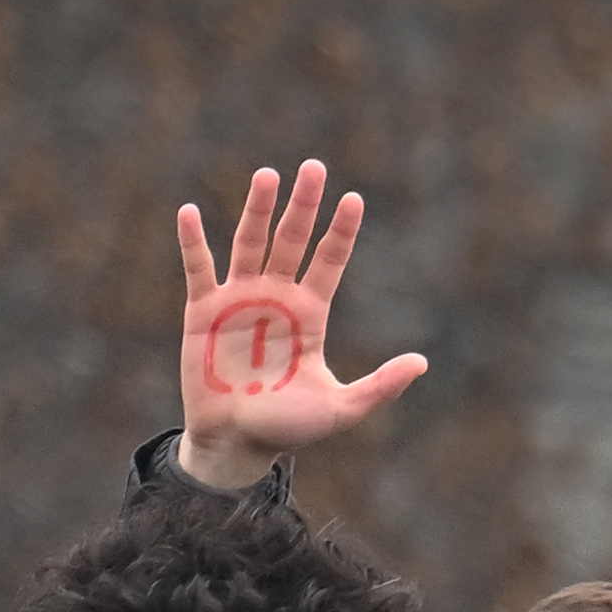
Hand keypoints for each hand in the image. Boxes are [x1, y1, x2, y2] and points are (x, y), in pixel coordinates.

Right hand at [173, 159, 427, 489]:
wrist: (235, 445)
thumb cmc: (287, 428)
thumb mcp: (341, 409)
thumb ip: (380, 387)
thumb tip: (422, 363)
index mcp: (310, 313)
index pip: (329, 260)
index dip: (341, 231)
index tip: (353, 199)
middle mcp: (276, 297)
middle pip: (292, 239)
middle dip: (304, 204)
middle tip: (314, 167)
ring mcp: (239, 300)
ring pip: (250, 242)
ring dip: (258, 209)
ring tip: (268, 175)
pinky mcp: (203, 311)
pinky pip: (199, 269)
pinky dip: (194, 241)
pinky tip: (189, 212)